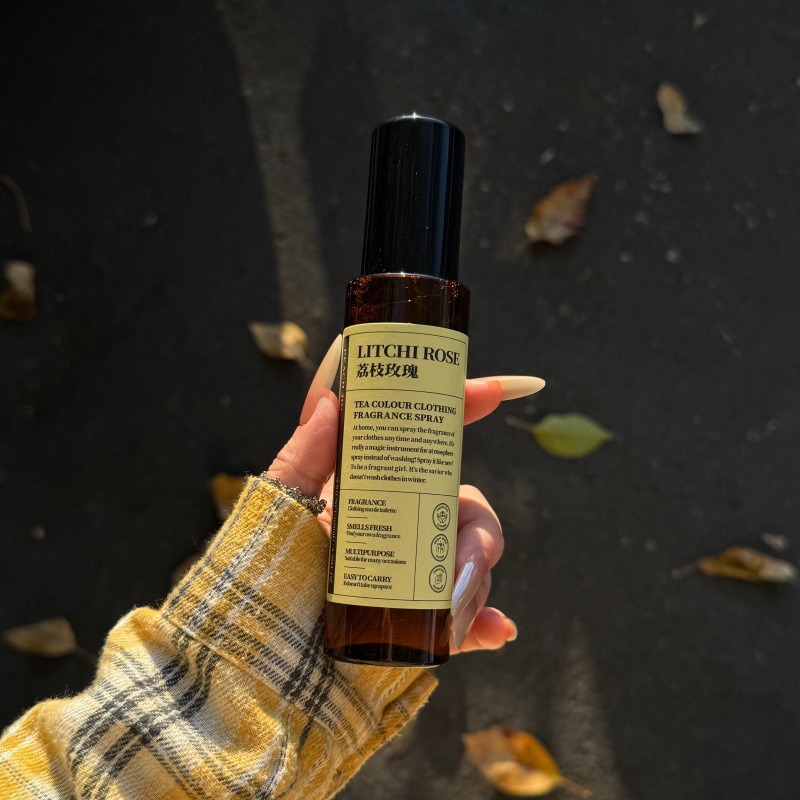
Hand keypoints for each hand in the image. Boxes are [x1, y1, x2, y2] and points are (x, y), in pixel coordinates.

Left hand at [266, 336, 543, 654]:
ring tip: (451, 608)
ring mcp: (414, 577)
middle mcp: (400, 529)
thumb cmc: (258, 578)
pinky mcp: (420, 627)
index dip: (463, 412)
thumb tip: (331, 398)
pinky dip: (488, 622)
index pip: (426, 444)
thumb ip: (304, 454)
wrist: (254, 661)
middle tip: (458, 559)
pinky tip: (496, 630)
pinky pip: (469, 620)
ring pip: (472, 560)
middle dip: (476, 530)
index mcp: (372, 493)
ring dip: (475, 581)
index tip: (491, 391)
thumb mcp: (278, 508)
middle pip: (464, 507)